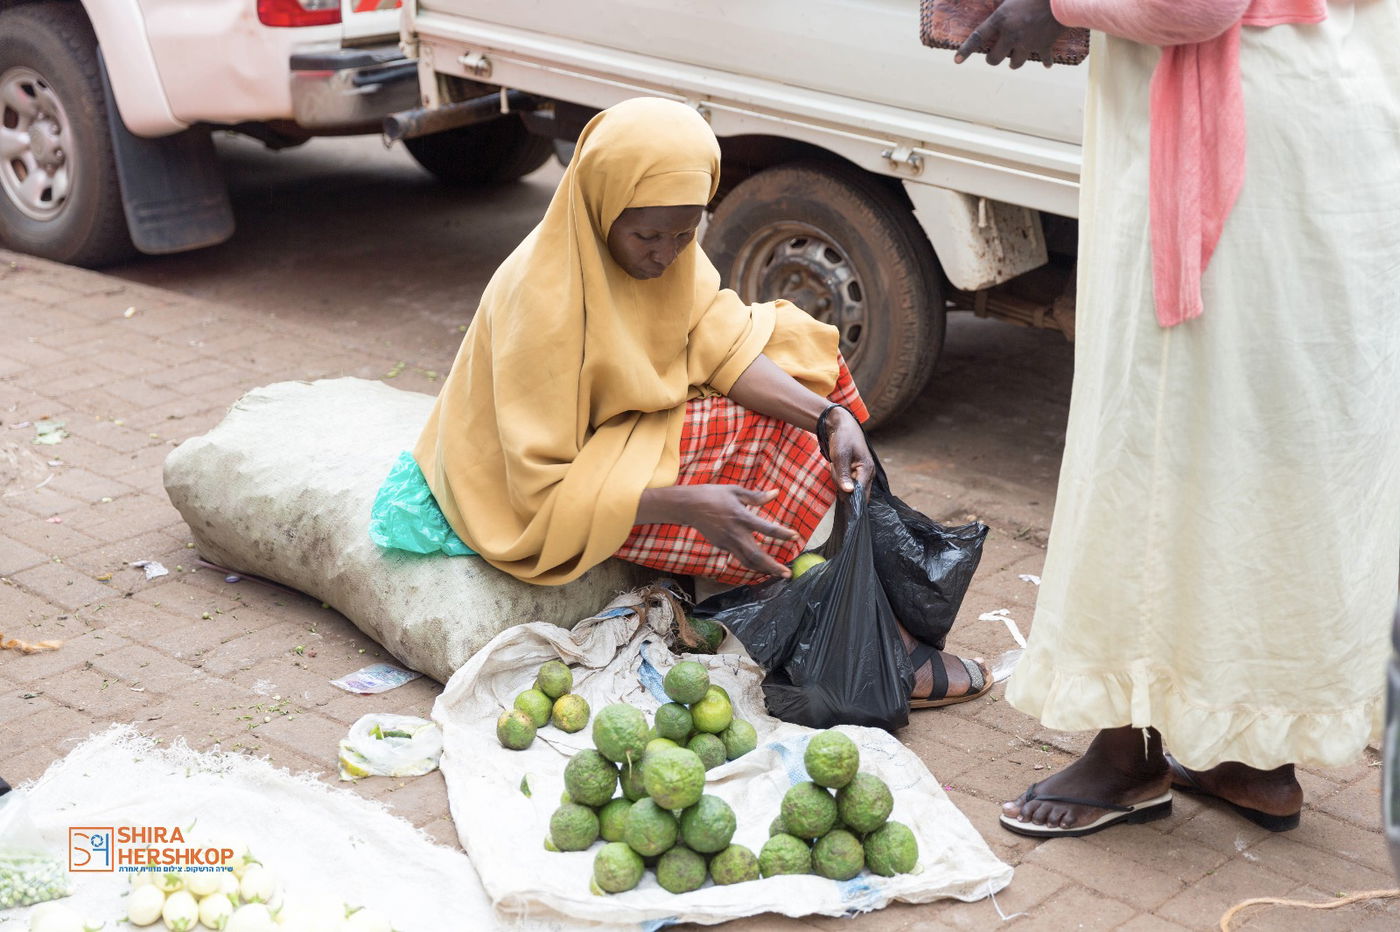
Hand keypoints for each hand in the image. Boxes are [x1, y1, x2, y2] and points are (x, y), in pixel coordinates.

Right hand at [638, 485, 796, 577]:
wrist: (688, 506)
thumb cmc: (713, 495)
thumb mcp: (736, 491)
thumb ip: (757, 496)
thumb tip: (776, 493)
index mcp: (742, 517)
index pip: (766, 528)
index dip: (782, 534)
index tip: (795, 537)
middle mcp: (735, 533)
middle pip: (757, 555)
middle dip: (772, 567)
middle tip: (787, 573)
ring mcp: (727, 542)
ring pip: (747, 561)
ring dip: (763, 569)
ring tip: (777, 574)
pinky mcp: (721, 546)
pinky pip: (739, 557)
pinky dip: (751, 563)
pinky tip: (761, 564)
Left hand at [823, 407, 873, 498]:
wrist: (842, 426)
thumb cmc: (843, 438)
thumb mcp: (840, 455)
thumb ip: (843, 474)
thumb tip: (849, 492)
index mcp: (867, 469)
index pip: (860, 493)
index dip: (849, 496)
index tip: (838, 488)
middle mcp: (868, 474)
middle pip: (853, 492)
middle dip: (841, 483)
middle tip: (835, 467)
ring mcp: (861, 474)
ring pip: (847, 488)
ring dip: (837, 478)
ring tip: (836, 463)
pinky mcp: (855, 474)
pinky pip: (845, 482)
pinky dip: (838, 476)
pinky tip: (836, 465)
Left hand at [954, 0, 1064, 68]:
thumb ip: (999, 1)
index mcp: (1001, 20)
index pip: (977, 37)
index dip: (965, 50)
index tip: (957, 61)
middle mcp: (1011, 35)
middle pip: (994, 59)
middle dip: (993, 59)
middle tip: (995, 55)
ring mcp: (1027, 43)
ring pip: (1015, 64)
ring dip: (1014, 62)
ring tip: (1015, 56)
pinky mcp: (1044, 46)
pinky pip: (1043, 59)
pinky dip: (1045, 61)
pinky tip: (1046, 63)